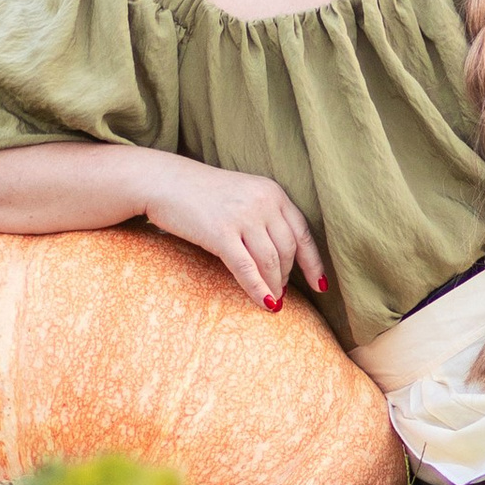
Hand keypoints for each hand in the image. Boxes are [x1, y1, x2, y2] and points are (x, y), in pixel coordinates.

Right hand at [139, 156, 327, 310]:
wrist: (164, 181)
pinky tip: (263, 303)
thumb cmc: (202, 193)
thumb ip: (264, 216)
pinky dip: (257, 288)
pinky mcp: (221, 233)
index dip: (313, 262)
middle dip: (288, 276)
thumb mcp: (243, 195)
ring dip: (274, 286)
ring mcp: (243, 217)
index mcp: (273, 192)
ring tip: (273, 300)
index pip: (303, 232)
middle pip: (288, 250)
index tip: (320, 285)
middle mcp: (263, 202)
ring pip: (271, 262)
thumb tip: (282, 257)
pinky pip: (246, 268)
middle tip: (280, 292)